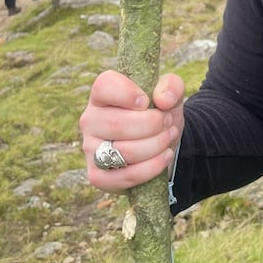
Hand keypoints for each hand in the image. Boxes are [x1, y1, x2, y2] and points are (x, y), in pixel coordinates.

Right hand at [80, 70, 184, 193]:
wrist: (161, 144)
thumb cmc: (159, 113)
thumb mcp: (170, 94)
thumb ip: (171, 86)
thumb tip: (164, 100)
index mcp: (102, 95)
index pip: (104, 86)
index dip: (127, 93)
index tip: (147, 101)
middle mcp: (90, 120)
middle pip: (117, 124)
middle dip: (152, 124)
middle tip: (167, 122)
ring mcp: (91, 149)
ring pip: (123, 151)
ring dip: (156, 144)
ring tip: (169, 136)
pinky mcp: (97, 176)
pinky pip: (125, 176)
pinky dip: (151, 167)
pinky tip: (165, 156)